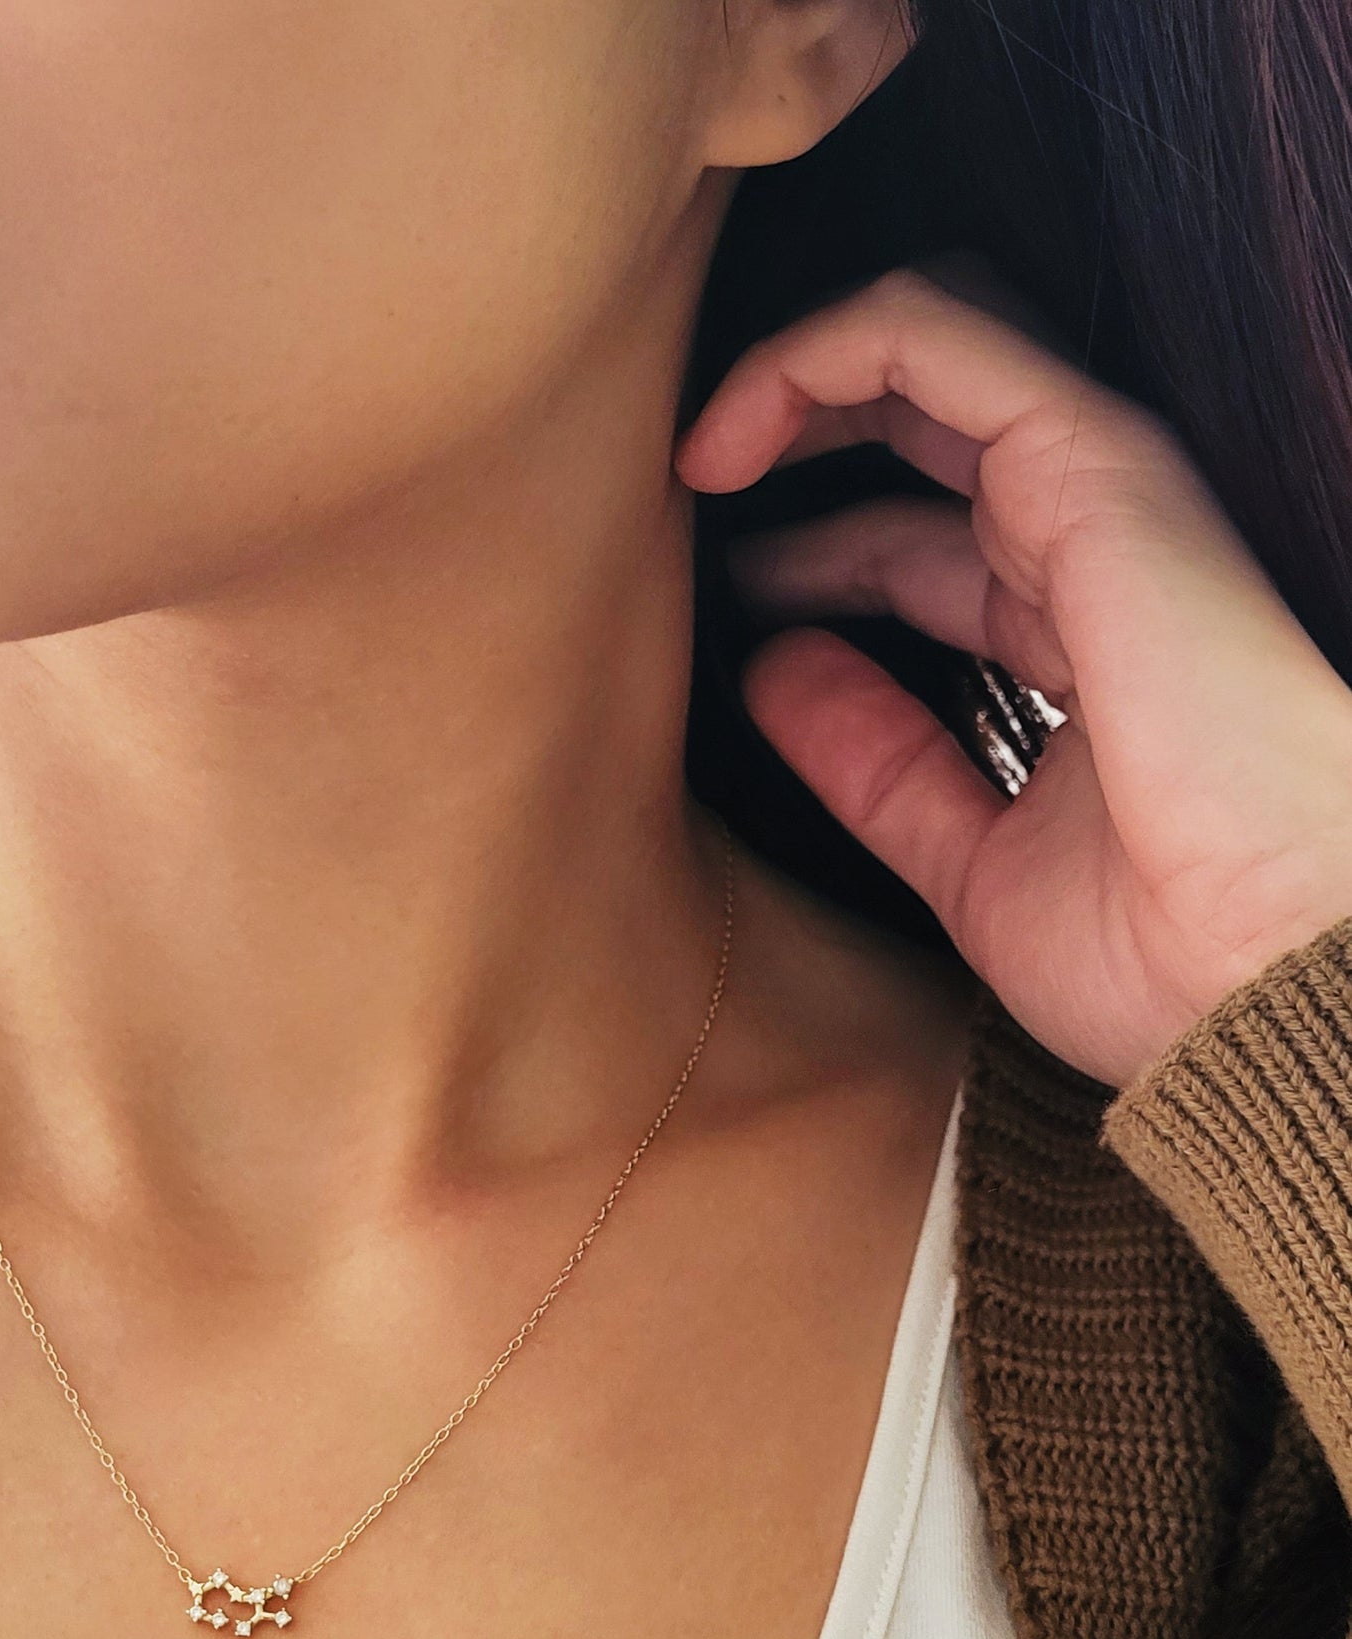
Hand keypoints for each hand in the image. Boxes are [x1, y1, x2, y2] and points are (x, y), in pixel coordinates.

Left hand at [674, 266, 1351, 1085]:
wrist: (1267, 983)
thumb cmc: (1163, 955)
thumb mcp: (970, 860)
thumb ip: (879, 766)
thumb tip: (773, 676)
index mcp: (1076, 644)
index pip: (926, 548)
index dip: (815, 553)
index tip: (718, 599)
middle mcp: (1091, 552)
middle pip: (925, 430)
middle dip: (799, 434)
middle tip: (688, 498)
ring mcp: (1098, 497)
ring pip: (930, 347)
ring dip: (793, 376)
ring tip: (693, 452)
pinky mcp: (1093, 462)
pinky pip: (938, 338)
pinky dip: (822, 350)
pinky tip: (727, 428)